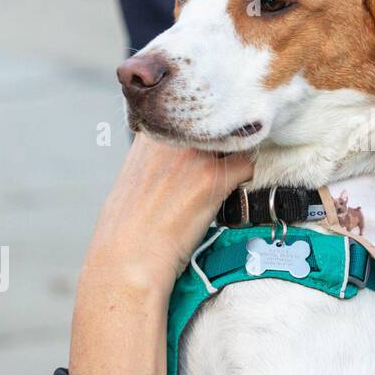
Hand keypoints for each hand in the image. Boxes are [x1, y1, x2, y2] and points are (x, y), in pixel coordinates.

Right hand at [69, 134, 252, 374]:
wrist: (128, 258)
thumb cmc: (127, 230)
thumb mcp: (133, 178)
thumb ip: (156, 157)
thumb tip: (177, 158)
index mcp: (150, 134)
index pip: (191, 116)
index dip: (202, 130)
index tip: (206, 145)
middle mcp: (171, 137)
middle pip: (214, 123)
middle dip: (220, 140)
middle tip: (217, 166)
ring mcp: (193, 155)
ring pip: (234, 141)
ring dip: (235, 157)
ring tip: (222, 183)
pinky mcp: (213, 178)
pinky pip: (247, 165)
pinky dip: (245, 179)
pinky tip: (232, 195)